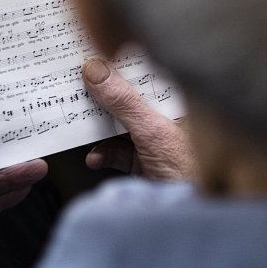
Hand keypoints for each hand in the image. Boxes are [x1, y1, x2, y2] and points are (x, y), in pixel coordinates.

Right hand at [82, 57, 193, 181]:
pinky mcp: (144, 162)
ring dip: (97, 129)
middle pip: (128, 97)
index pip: (145, 71)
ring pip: (118, 125)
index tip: (91, 54)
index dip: (119, 62)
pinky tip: (94, 159)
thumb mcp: (152, 131)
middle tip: (74, 88)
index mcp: (178, 100)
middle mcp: (167, 117)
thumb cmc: (189, 171)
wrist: (192, 213)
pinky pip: (116, 152)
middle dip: (102, 95)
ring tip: (79, 126)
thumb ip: (124, 101)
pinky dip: (102, 154)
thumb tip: (96, 69)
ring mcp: (155, 141)